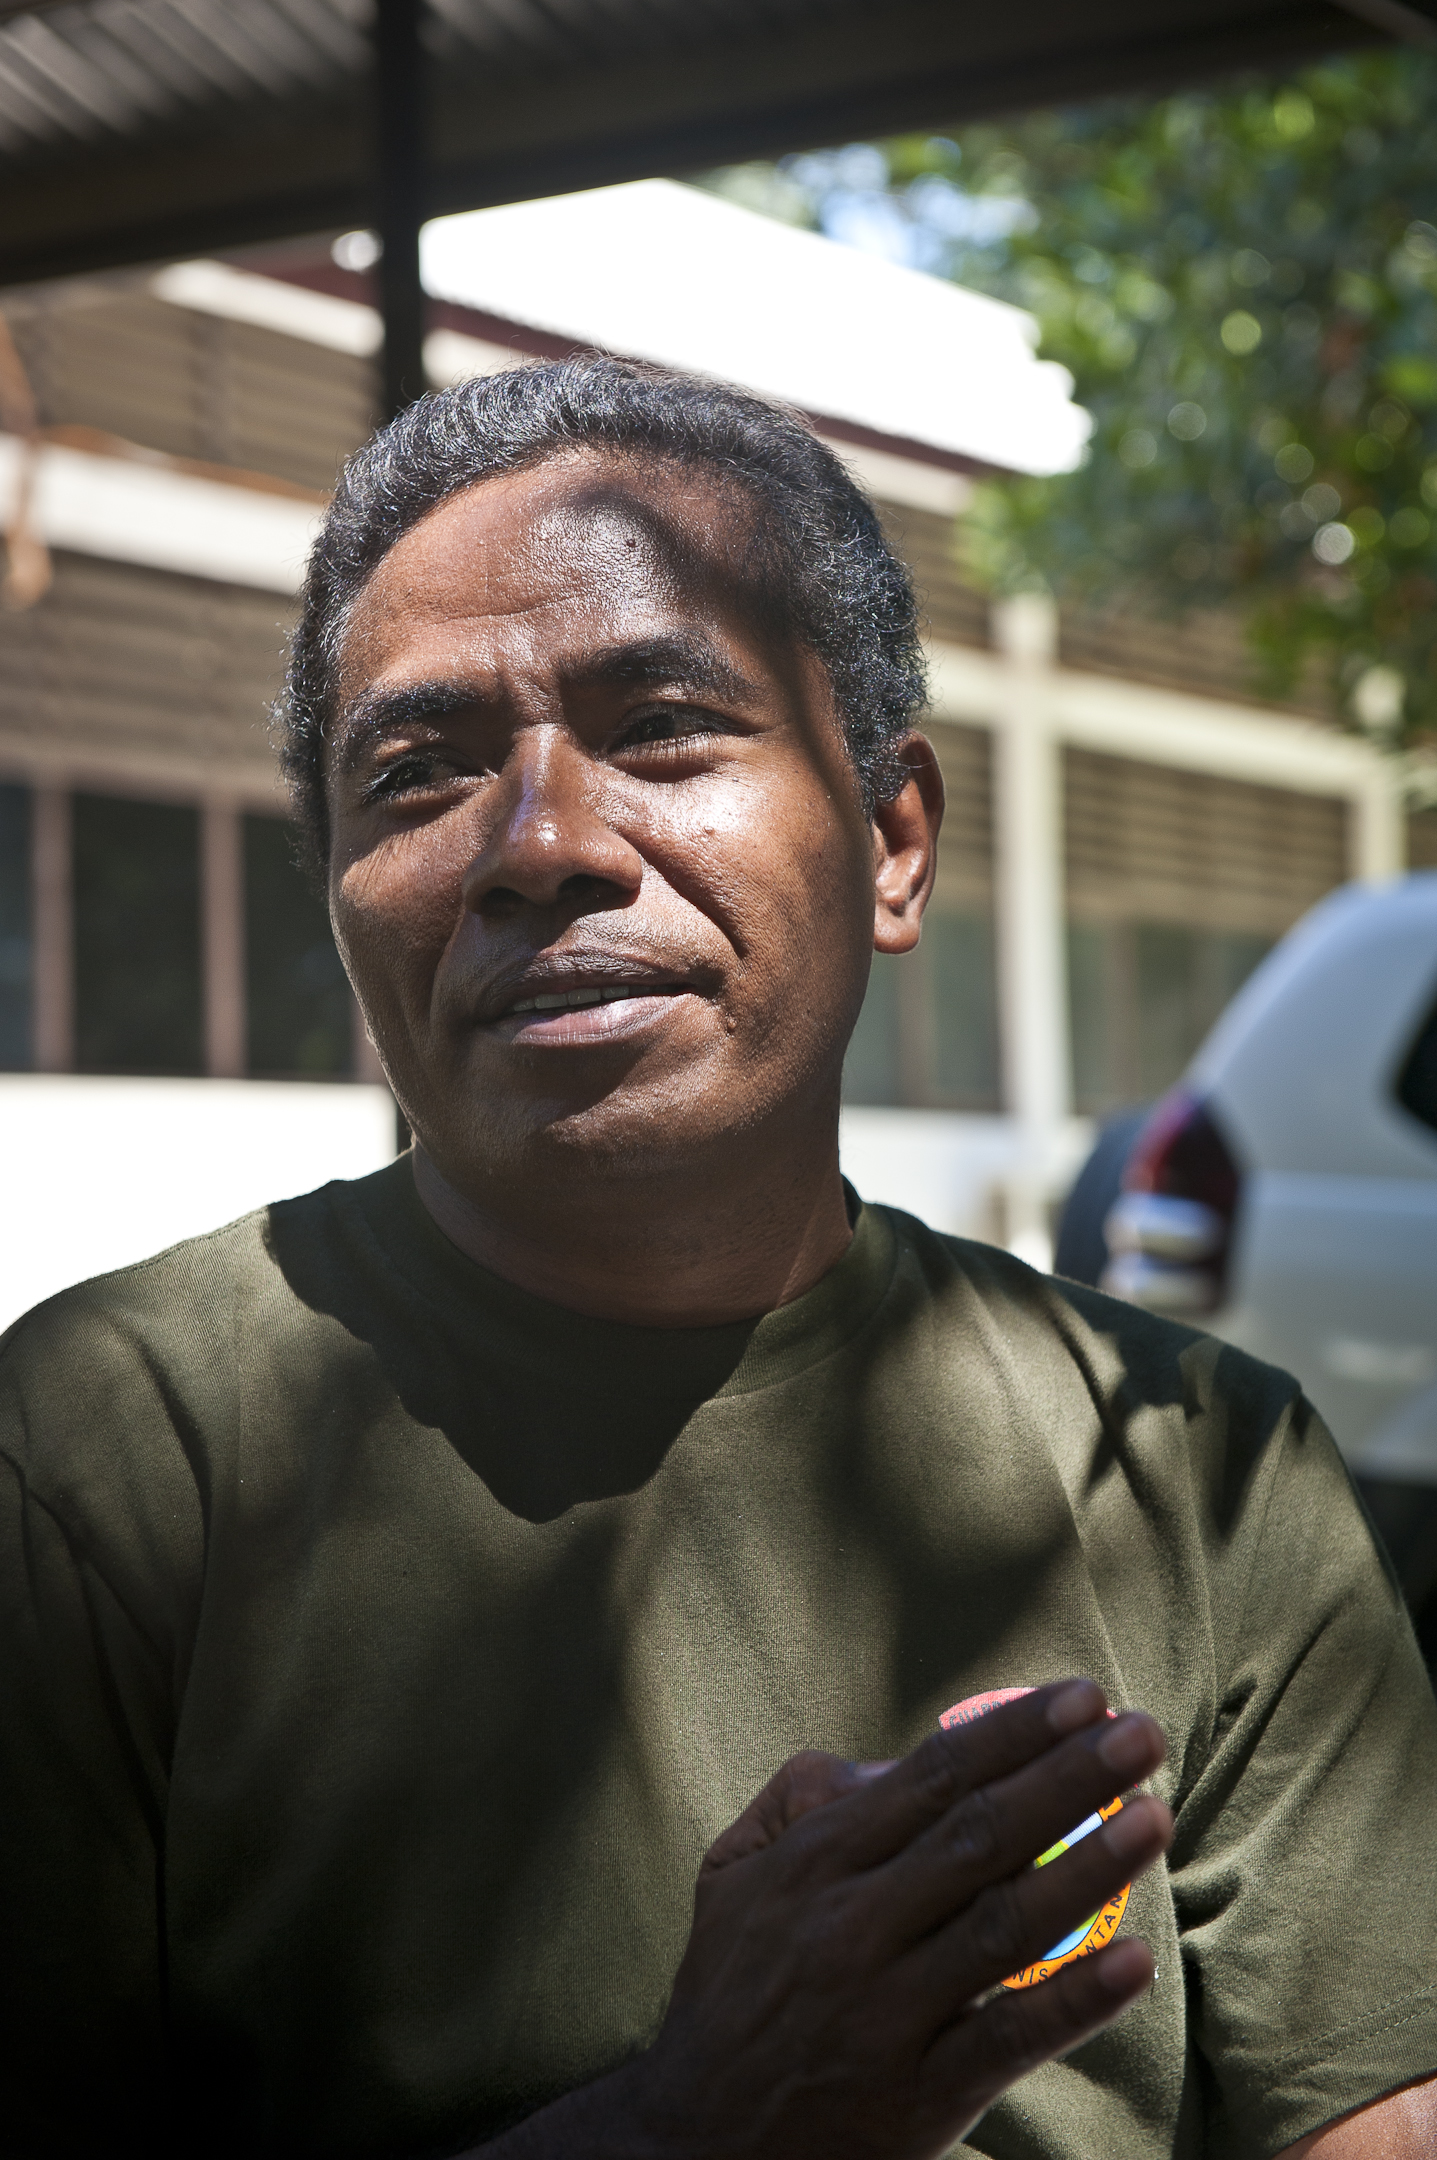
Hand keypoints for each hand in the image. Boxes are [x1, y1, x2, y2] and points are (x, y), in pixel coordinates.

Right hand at [633, 1680, 1169, 2159]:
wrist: (695, 2143)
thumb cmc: (733, 1987)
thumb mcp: (732, 1873)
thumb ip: (801, 1798)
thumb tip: (892, 1760)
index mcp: (813, 1863)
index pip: (932, 1778)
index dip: (1013, 1733)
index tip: (1085, 1697)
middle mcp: (851, 1927)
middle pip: (978, 1836)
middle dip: (1067, 1778)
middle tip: (1142, 1736)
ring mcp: (887, 2014)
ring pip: (1003, 1927)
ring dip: (1086, 1869)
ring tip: (1152, 1818)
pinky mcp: (920, 2098)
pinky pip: (1009, 2039)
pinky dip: (1074, 2001)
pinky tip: (1136, 1963)